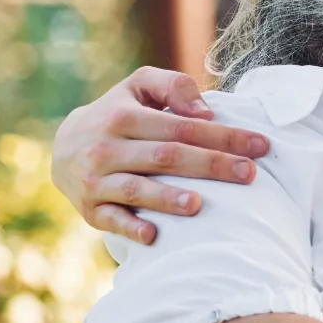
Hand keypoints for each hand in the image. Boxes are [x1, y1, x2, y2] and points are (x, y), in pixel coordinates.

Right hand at [51, 67, 269, 243]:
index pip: (182, 127)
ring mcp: (96, 181)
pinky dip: (130, 228)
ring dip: (166, 198)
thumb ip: (172, 87)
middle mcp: (107, 149)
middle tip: (249, 173)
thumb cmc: (117, 114)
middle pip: (166, 157)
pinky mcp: (90, 210)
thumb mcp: (137, 87)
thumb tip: (205, 112)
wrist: (62, 147)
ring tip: (198, 205)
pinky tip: (153, 235)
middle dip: (211, 165)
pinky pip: (111, 220)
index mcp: (123, 117)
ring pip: (135, 190)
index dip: (223, 136)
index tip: (260, 146)